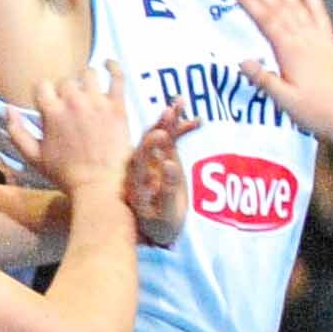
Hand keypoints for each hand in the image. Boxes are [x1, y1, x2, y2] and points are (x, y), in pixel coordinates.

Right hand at [23, 63, 136, 200]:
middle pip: (66, 81)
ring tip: (87, 89)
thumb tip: (8, 108)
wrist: (99, 186)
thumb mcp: (33, 157)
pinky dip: (113, 67)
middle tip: (70, 104)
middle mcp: (74, 102)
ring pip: (88, 74)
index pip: (42, 86)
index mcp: (52, 112)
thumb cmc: (66, 174)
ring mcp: (97, 103)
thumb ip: (16, 132)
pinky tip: (108, 64)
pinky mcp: (117, 107)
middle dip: (65, 91)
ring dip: (85, 80)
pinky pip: (117, 77)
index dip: (43, 93)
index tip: (48, 102)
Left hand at [125, 102, 196, 248]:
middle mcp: (140, 167)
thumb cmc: (160, 225)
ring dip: (170, 120)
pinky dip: (183, 129)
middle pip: (148, 142)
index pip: (138, 160)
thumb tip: (169, 164)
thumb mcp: (165, 213)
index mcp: (134, 181)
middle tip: (170, 111)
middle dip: (160, 126)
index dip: (148, 146)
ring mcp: (154, 161)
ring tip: (180, 102)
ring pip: (160, 136)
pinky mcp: (166, 158)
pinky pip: (173, 139)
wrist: (162, 229)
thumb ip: (167, 189)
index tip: (161, 137)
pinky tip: (198, 120)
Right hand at [230, 0, 332, 138]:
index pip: (264, 19)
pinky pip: (317, 11)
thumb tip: (242, 61)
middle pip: (276, 5)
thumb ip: (264, 79)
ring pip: (295, 2)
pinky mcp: (328, 40)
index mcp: (290, 50)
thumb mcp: (285, 101)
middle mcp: (303, 37)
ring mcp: (317, 36)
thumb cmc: (316, 112)